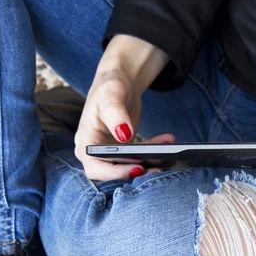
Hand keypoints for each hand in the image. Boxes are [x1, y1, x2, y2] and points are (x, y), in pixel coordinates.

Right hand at [74, 35, 169, 180]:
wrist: (119, 83)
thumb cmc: (110, 86)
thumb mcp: (111, 95)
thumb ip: (116, 114)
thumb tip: (124, 135)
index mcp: (86, 140)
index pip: (96, 167)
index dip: (115, 172)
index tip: (138, 167)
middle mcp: (95, 151)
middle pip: (114, 172)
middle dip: (137, 171)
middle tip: (160, 167)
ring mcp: (110, 152)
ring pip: (129, 167)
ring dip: (150, 163)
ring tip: (170, 155)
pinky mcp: (124, 151)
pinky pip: (139, 158)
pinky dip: (154, 153)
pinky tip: (168, 143)